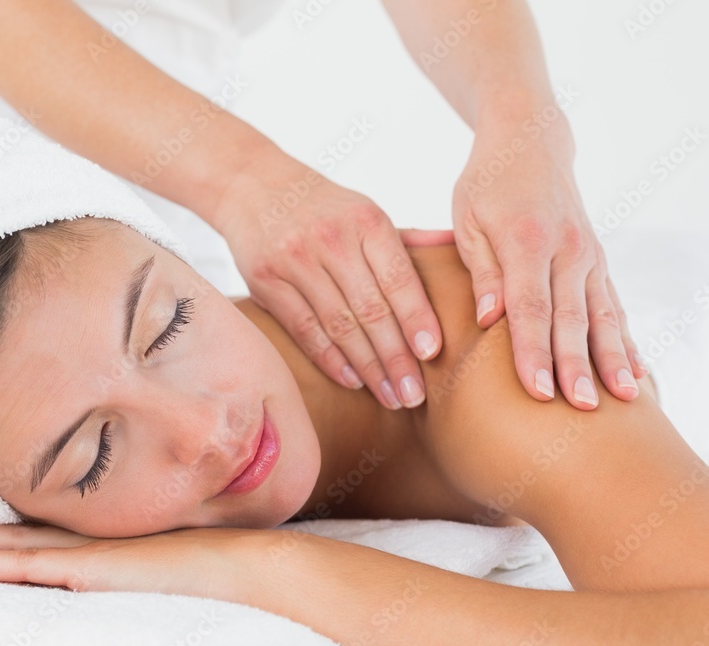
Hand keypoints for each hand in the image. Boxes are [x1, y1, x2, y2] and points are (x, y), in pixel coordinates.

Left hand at [0, 514, 268, 598]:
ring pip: (18, 545)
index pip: (51, 533)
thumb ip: (154, 568)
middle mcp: (95, 543)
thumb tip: (150, 573)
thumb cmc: (221, 570)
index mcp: (112, 543)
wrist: (242, 566)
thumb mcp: (177, 568)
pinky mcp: (90, 570)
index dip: (14, 528)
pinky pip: (31, 567)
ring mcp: (91, 553)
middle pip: (24, 533)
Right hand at [213, 153, 441, 410]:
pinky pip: (304, 329)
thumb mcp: (365, 211)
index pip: (399, 279)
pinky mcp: (267, 281)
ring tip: (390, 397)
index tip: (433, 354)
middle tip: (415, 396)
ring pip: (339, 325)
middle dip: (396, 358)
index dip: (417, 319)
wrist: (253, 185)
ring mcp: (296, 261)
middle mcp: (332, 240)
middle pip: (371, 310)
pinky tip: (352, 380)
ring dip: (368, 367)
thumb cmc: (322, 207)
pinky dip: (330, 359)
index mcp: (366, 221)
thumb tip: (455, 250)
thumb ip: (407, 240)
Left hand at [452, 117, 645, 409]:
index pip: (529, 306)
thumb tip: (489, 319)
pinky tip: (636, 371)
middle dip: (577, 366)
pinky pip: (614, 305)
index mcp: (527, 238)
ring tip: (623, 399)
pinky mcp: (598, 260)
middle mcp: (566, 248)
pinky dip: (625, 339)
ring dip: (612, 358)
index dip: (533, 351)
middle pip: (571, 317)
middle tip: (583, 409)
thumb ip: (481, 271)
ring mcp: (589, 254)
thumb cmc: (486, 184)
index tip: (537, 391)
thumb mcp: (468, 219)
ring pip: (603, 314)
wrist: (531, 140)